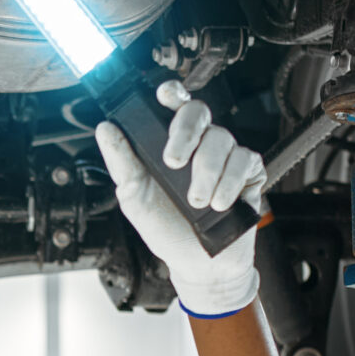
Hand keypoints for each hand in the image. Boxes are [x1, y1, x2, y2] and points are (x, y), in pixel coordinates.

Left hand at [96, 83, 264, 318]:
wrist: (197, 263)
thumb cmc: (166, 228)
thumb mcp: (134, 198)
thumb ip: (122, 162)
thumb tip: (105, 129)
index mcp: (170, 142)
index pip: (174, 104)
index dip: (172, 92)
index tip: (165, 95)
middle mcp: (199, 144)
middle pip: (198, 112)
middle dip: (185, 133)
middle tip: (173, 162)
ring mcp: (225, 156)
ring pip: (221, 139)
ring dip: (205, 172)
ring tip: (196, 201)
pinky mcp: (248, 172)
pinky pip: (244, 161)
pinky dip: (229, 183)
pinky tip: (219, 203)